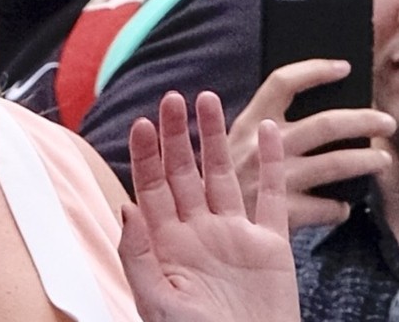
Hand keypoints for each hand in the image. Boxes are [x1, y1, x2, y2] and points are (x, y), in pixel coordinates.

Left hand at [119, 91, 298, 321]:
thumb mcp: (155, 300)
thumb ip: (136, 254)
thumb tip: (125, 206)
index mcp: (166, 243)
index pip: (151, 187)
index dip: (146, 155)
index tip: (141, 123)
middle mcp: (198, 231)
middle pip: (184, 172)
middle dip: (176, 134)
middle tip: (172, 98)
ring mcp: (234, 235)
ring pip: (223, 174)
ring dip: (215, 138)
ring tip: (209, 100)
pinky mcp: (271, 245)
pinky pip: (273, 197)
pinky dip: (274, 165)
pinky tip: (269, 134)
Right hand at [229, 60, 394, 228]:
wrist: (202, 230)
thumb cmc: (217, 185)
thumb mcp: (225, 147)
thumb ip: (258, 131)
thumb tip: (306, 117)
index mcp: (246, 123)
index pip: (283, 83)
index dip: (316, 71)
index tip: (344, 67)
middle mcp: (262, 146)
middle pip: (325, 124)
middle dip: (363, 120)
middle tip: (386, 122)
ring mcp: (275, 179)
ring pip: (337, 163)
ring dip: (367, 160)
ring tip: (383, 160)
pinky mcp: (286, 212)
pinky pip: (329, 207)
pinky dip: (340, 207)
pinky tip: (341, 207)